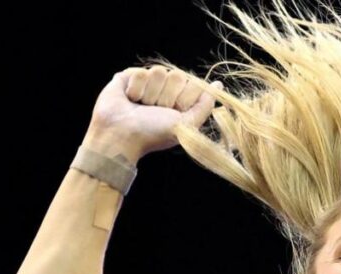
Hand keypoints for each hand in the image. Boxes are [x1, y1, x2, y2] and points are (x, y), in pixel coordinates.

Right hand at [85, 65, 222, 162]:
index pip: (193, 83)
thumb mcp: (187, 123)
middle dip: (166, 96)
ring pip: (159, 72)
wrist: (121, 135)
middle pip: (177, 75)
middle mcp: (164, 90)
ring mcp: (147, 82)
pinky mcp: (129, 77)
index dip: (184, 98)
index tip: (173, 112)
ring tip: (141, 106)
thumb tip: (219, 85)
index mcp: (180, 100)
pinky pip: (141, 72)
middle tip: (154, 110)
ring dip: (150, 93)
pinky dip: (136, 88)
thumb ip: (205, 105)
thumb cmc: (154, 134)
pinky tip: (130, 99)